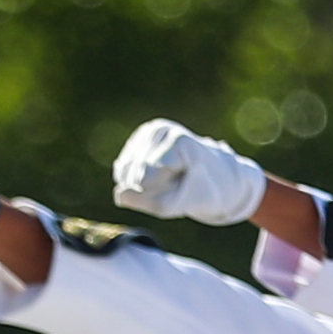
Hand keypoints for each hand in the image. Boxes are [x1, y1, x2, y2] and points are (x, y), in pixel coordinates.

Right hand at [114, 118, 266, 224]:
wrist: (214, 176)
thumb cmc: (204, 190)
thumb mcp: (186, 203)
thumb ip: (153, 203)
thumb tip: (119, 195)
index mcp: (179, 141)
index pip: (147, 177)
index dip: (161, 192)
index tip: (185, 185)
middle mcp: (160, 130)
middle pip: (135, 174)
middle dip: (151, 190)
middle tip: (177, 184)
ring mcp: (146, 133)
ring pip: (125, 172)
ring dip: (142, 187)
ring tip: (168, 181)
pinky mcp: (136, 141)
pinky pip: (122, 170)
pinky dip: (135, 182)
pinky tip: (155, 178)